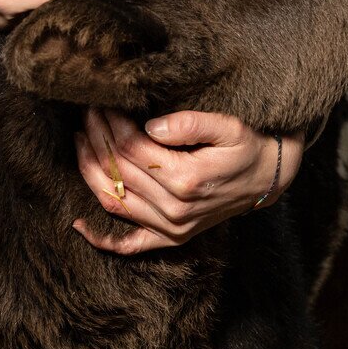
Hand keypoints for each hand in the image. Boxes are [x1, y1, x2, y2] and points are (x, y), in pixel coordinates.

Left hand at [71, 107, 301, 253]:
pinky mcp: (171, 238)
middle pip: (119, 171)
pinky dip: (102, 239)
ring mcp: (171, 228)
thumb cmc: (249, 147)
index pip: (132, 149)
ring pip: (114, 201)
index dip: (112, 125)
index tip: (102, 104)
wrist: (269, 177)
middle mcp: (175, 209)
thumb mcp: (230, 127)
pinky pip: (129, 245)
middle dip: (98, 138)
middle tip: (88, 113)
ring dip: (90, 171)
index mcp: (187, 179)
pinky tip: (78, 224)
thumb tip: (151, 126)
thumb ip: (191, 124)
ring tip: (81, 141)